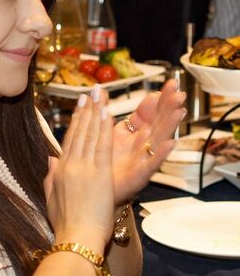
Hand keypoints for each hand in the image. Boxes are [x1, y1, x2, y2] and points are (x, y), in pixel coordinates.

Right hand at [44, 86, 113, 251]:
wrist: (75, 240)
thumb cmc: (65, 227)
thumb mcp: (51, 199)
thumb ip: (51, 178)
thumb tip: (50, 161)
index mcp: (59, 172)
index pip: (69, 141)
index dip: (75, 121)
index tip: (80, 106)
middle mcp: (69, 166)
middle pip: (79, 133)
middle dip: (86, 111)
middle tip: (90, 92)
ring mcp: (83, 169)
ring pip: (90, 135)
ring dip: (95, 112)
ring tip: (99, 95)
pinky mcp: (98, 175)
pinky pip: (102, 146)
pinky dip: (104, 128)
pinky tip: (107, 113)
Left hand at [112, 79, 185, 204]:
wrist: (96, 191)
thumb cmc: (104, 164)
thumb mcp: (105, 133)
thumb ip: (104, 113)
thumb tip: (101, 90)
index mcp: (133, 133)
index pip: (148, 112)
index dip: (158, 99)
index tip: (169, 84)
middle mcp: (141, 144)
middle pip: (158, 122)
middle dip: (168, 106)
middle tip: (179, 92)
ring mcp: (143, 159)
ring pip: (159, 138)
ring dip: (170, 125)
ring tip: (179, 111)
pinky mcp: (140, 175)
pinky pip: (152, 164)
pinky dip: (161, 154)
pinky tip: (170, 144)